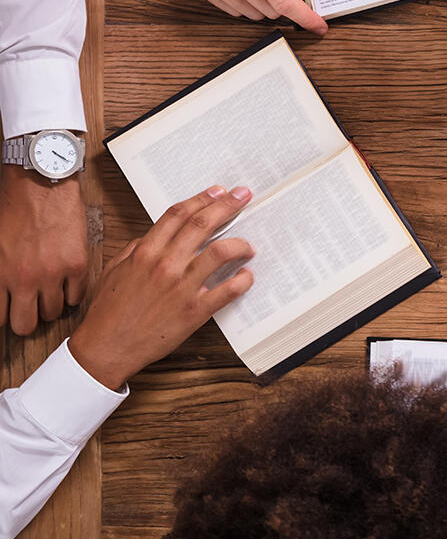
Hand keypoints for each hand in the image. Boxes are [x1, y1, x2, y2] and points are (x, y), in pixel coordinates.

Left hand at [0, 169, 87, 335]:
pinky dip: (72, 295)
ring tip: (49, 296)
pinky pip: (77, 297)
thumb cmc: (14, 207)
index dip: (5, 318)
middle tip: (29, 311)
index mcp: (0, 274)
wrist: (41, 185)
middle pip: (26, 325)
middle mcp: (25, 279)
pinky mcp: (76, 265)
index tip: (9, 314)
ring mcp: (53, 274)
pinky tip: (66, 286)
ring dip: (49, 307)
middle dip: (25, 320)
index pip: (0, 318)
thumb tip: (2, 291)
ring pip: (53, 313)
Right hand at [67, 187, 253, 388]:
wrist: (107, 346)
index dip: (201, 199)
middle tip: (243, 196)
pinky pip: (228, 290)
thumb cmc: (109, 311)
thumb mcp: (114, 271)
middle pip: (202, 225)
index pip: (178, 215)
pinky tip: (247, 275)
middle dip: (227, 206)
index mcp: (145, 252)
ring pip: (220, 252)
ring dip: (240, 244)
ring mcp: (182, 287)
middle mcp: (165, 264)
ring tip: (248, 245)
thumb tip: (154, 235)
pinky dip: (243, 280)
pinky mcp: (194, 311)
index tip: (218, 191)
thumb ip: (135, 249)